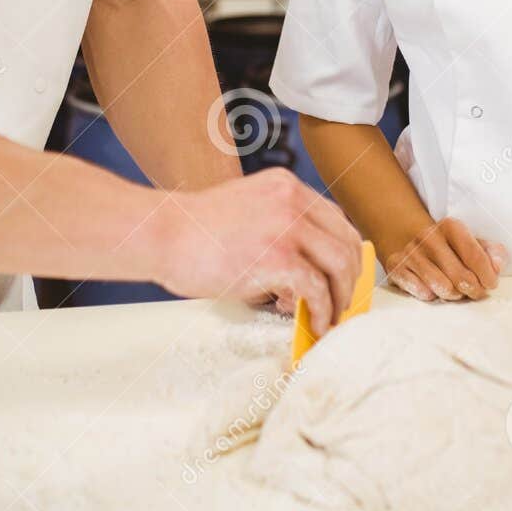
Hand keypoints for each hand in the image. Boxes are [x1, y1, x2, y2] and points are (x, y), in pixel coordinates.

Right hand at [160, 169, 360, 334]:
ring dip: (340, 298)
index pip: (335, 219)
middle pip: (346, 241)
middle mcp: (293, 201)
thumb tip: (303, 277)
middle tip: (343, 302)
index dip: (345, 252)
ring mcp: (287, 228)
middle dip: (350, 278)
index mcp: (286, 186)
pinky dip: (321, 311)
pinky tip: (315, 324)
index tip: (343, 277)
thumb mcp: (246, 210)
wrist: (162, 233)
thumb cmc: (194, 231)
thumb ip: (278, 228)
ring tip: (330, 318)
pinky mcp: (278, 258)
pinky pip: (316, 289)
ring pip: (339, 265)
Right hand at [384, 217, 506, 302]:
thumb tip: (498, 266)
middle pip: (460, 277)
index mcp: (451, 227)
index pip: (475, 256)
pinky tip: (434, 289)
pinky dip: (431, 295)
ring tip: (456, 291)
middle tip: (476, 292)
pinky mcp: (396, 266)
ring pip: (442, 288)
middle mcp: (429, 237)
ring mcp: (411, 252)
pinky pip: (421, 292)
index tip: (491, 284)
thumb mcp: (471, 242)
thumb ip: (491, 252)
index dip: (487, 275)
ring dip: (453, 294)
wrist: (407, 236)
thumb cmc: (447, 246)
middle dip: (473, 289)